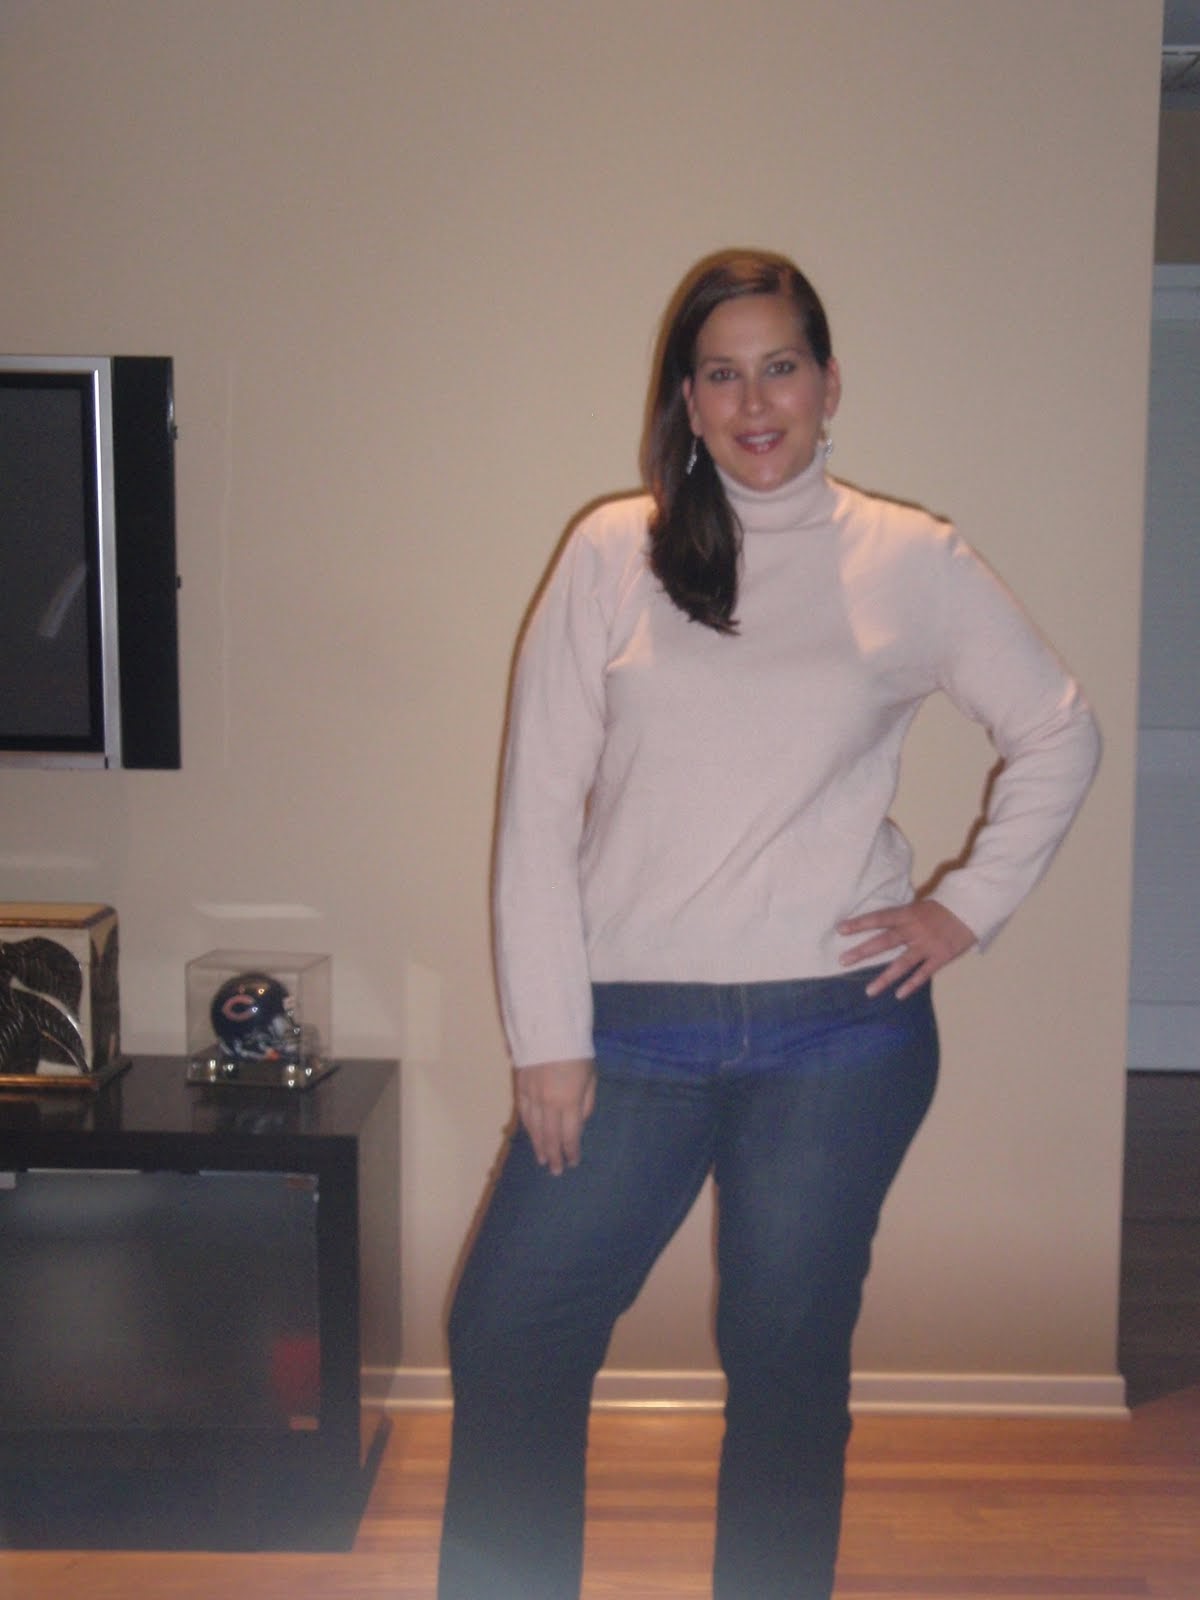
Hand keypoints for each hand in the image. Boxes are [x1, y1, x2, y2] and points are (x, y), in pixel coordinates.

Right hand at [515, 1058, 596, 1175]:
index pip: (570, 1135)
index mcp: (569, 1100)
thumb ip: (586, 1102)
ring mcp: (532, 1095)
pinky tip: (531, 1136)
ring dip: (539, 1146)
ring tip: (543, 1160)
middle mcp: (549, 1102)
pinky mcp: (520, 1086)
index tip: (573, 1162)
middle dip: (554, 1155)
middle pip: (550, 1136)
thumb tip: (579, 1124)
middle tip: (556, 1171)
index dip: (571, 1151)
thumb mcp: (591, 1076)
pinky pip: (523, 1113)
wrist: (550, 1027)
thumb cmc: (576, 1051)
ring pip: (534, 1128)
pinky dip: (527, 1127)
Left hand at [837, 900, 975, 999]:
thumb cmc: (944, 907)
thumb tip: (881, 924)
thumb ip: (903, 917)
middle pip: (884, 941)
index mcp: (908, 913)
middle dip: (862, 952)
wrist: (973, 908)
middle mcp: (915, 929)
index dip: (860, 923)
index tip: (840, 929)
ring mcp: (927, 945)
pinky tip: (899, 995)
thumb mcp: (920, 906)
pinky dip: (911, 984)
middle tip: (843, 961)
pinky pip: (924, 973)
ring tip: (868, 991)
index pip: (879, 918)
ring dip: (884, 978)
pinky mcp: (941, 956)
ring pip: (902, 963)